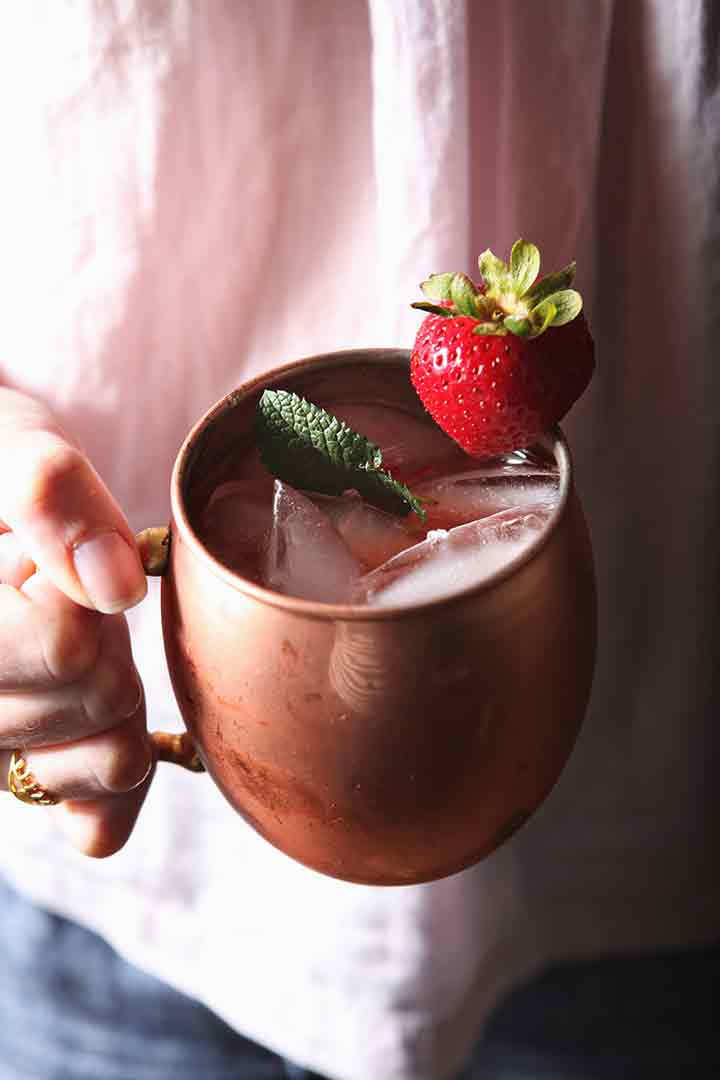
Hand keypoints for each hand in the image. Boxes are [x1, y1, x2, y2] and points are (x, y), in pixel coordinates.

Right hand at [0, 389, 151, 855]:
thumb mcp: (6, 442)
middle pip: (99, 696)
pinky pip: (96, 821)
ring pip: (111, 759)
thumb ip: (48, 492)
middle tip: (56, 591)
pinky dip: (114, 771)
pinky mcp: (14, 780)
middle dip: (106, 634)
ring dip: (116, 689)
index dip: (82, 591)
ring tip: (58, 635)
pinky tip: (95, 718)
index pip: (65, 648)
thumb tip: (116, 586)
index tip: (42, 559)